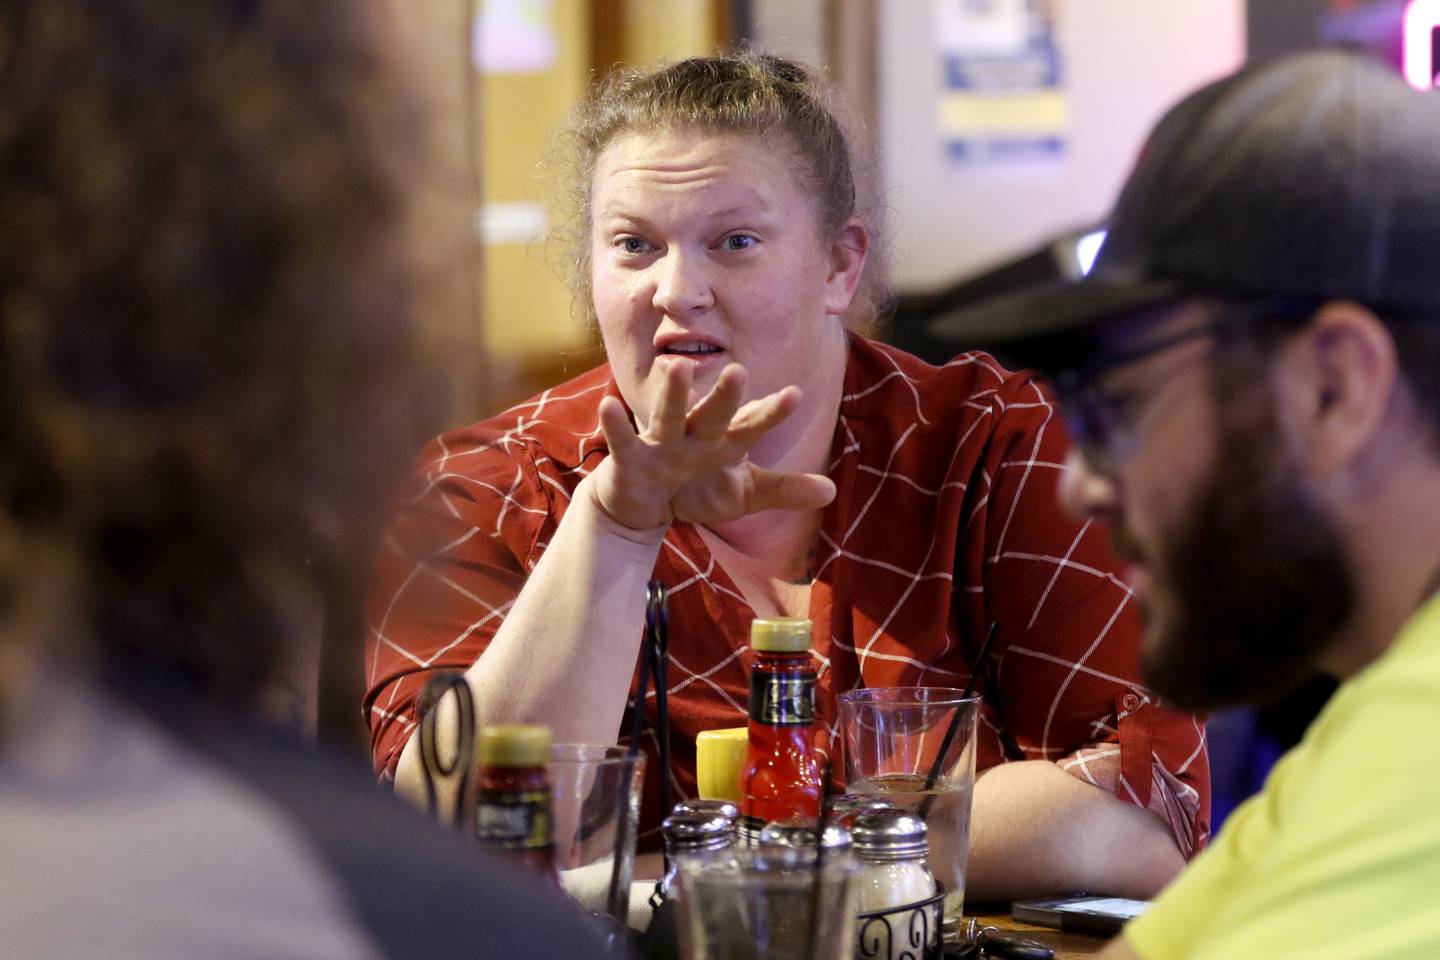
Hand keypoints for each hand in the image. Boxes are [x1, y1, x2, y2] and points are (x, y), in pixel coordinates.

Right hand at [591, 361, 835, 531]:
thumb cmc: (697, 487)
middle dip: (725, 396)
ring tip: (680, 367)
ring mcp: (662, 442)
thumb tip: (831, 491)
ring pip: (669, 416)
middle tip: (740, 370)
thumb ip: (783, 489)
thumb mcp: (743, 494)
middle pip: (713, 414)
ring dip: (674, 395)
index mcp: (724, 440)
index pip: (752, 425)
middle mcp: (695, 434)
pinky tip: (610, 405)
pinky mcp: (630, 458)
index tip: (795, 395)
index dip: (771, 413)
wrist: (644, 503)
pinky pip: (623, 441)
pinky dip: (616, 425)